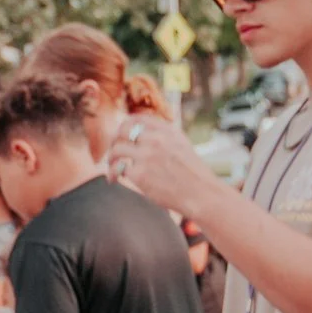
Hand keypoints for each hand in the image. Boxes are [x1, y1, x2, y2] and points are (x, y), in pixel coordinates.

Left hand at [107, 117, 222, 217]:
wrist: (201, 194)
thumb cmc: (191, 173)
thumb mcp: (181, 145)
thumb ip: (162, 136)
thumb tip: (137, 132)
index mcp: (166, 130)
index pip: (135, 119)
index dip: (123, 126)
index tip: (120, 136)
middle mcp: (156, 139)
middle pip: (122, 131)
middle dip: (114, 141)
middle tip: (113, 152)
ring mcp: (147, 156)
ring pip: (117, 149)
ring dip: (110, 159)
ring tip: (111, 167)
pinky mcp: (140, 174)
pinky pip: (118, 169)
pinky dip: (113, 174)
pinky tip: (114, 180)